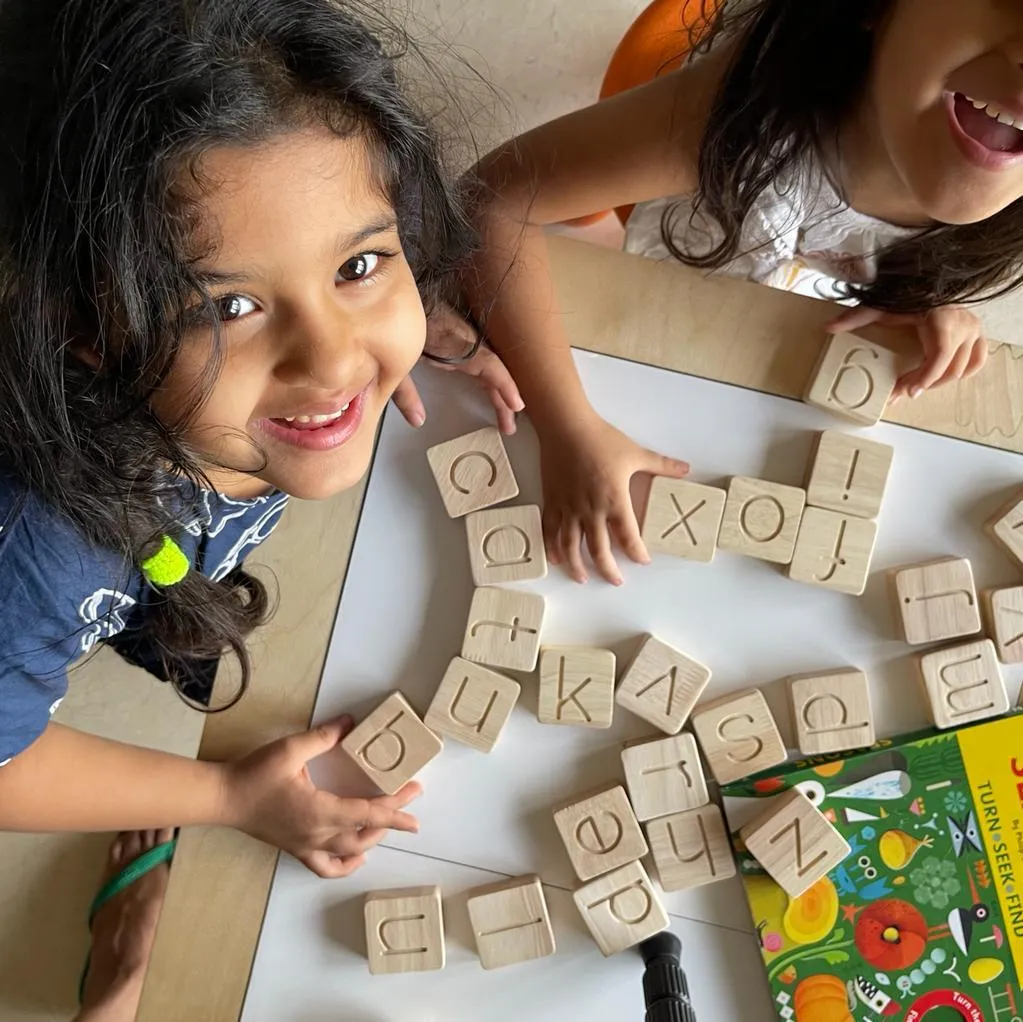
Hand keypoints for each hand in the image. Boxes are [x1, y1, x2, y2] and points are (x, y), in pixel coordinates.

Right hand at [222, 715, 420, 877]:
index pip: (368, 813)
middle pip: (365, 833)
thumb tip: (350, 723)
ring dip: (373, 838)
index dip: (396, 808)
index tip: (416, 798)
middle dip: (392, 818)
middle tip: (408, 797)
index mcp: (320, 812)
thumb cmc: (255, 774)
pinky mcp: (296, 849)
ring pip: (350, 852)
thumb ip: (324, 737)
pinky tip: (357, 856)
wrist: (224, 798)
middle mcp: (318, 835)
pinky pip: (326, 867)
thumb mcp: (291, 749)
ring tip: (387, 821)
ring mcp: (307, 846)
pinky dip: (346, 866)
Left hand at [392, 302, 523, 434]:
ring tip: (505, 421)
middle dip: (504, 398)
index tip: (516, 404)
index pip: (487, 363)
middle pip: (493, 368)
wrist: (387, 292)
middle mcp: (465, 338)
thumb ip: (405, 391)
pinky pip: (481, 362)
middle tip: (509, 428)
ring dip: (499, 392)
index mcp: (452, 341)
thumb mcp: (396, 362)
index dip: (504, 384)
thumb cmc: (394, 323)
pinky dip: (490, 381)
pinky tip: (493, 398)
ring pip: (490, 366)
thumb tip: (418, 420)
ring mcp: (464, 338)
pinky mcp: (458, 339)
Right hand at [540, 413, 688, 585]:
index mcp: (614, 500)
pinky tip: (556, 558)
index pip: (628, 537)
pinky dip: (552, 548)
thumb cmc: (600, 439)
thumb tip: (685, 469)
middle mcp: (590, 510)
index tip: (642, 561)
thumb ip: (661, 465)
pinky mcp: (552, 502)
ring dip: (576, 566)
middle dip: (608, 570)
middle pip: (598, 551)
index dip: (636, 553)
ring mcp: (568, 508)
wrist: (566, 427)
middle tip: (616, 580)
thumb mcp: (635, 453)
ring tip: (582, 578)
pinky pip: (550, 531)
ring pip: (570, 547)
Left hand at [826, 305, 986, 400]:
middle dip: (924, 383)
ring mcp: (974, 330)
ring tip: (915, 385)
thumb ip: (857, 316)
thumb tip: (829, 327)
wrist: (932, 280)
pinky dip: (962, 372)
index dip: (926, 376)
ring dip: (938, 381)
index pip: (941, 355)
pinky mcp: (978, 333)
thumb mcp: (882, 305)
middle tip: (901, 391)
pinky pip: (977, 360)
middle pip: (949, 368)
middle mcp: (963, 324)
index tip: (910, 390)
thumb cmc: (910, 293)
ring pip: (963, 369)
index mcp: (943, 319)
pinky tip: (940, 376)